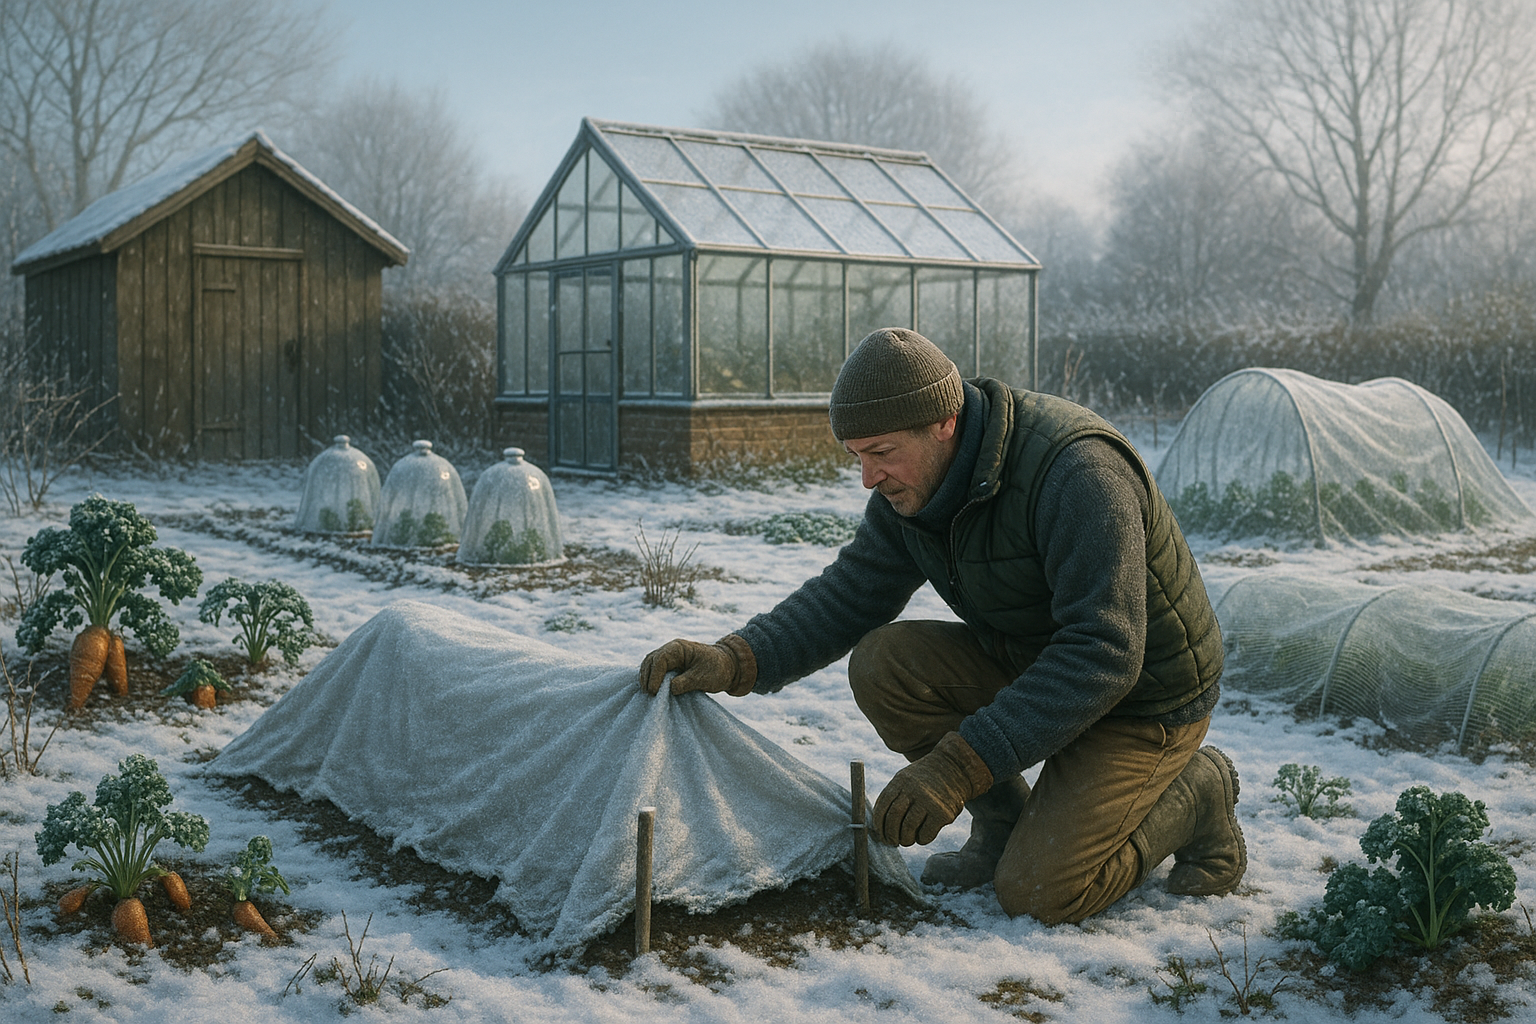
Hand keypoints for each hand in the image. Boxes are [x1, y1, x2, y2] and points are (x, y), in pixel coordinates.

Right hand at [639, 634, 755, 696]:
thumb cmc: (717, 669)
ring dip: (647, 678)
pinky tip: (651, 690)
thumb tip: (669, 689)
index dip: (655, 675)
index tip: (654, 691)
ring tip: (648, 694)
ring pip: (650, 665)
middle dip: (647, 677)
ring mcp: (670, 658)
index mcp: (679, 648)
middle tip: (649, 694)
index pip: (660, 659)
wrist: (727, 667)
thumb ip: (686, 682)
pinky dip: (651, 679)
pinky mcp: (670, 667)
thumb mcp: (703, 677)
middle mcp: (671, 650)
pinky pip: (655, 671)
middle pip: (651, 660)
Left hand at [872, 732, 993, 845]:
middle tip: (892, 841)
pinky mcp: (943, 813)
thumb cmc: (925, 779)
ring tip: (906, 840)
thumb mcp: (906, 779)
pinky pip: (926, 834)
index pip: (882, 807)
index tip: (881, 834)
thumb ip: (893, 796)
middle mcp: (913, 790)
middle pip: (893, 818)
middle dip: (890, 834)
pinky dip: (921, 839)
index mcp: (900, 781)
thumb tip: (880, 824)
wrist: (955, 769)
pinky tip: (921, 836)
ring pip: (908, 829)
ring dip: (905, 839)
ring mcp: (928, 801)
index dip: (879, 824)